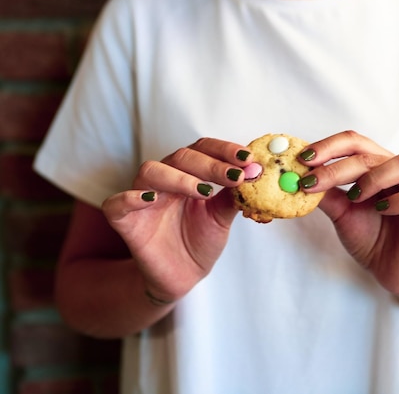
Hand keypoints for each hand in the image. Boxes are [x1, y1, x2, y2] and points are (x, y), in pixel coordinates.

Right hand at [101, 138, 251, 302]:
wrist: (183, 275)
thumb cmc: (200, 240)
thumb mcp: (222, 217)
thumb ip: (234, 195)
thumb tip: (257, 174)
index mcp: (189, 172)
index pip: (203, 148)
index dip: (224, 150)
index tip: (248, 158)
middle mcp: (165, 179)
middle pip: (181, 157)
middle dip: (211, 165)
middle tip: (236, 176)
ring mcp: (142, 197)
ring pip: (151, 171)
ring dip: (179, 177)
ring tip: (204, 191)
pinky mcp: (124, 220)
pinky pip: (117, 203)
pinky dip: (131, 198)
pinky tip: (151, 199)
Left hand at [299, 131, 398, 294]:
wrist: (389, 268)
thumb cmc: (368, 236)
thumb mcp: (340, 213)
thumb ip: (325, 194)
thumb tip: (296, 177)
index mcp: (375, 165)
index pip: (353, 142)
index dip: (328, 146)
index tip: (303, 159)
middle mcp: (396, 170)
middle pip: (369, 153)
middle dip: (337, 167)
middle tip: (312, 182)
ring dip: (374, 177)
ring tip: (355, 197)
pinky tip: (381, 210)